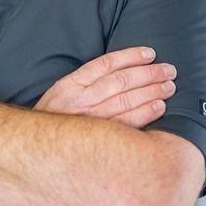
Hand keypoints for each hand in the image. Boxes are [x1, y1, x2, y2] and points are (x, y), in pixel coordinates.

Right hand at [33, 47, 176, 127]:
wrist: (37, 151)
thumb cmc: (55, 120)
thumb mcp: (60, 94)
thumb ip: (84, 83)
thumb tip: (119, 70)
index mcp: (70, 86)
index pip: (106, 64)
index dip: (130, 56)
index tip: (150, 53)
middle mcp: (80, 101)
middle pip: (121, 81)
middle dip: (149, 74)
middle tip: (169, 70)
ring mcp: (91, 121)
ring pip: (127, 100)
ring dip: (152, 91)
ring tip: (169, 86)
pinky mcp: (100, 139)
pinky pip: (128, 123)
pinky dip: (145, 113)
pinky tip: (159, 107)